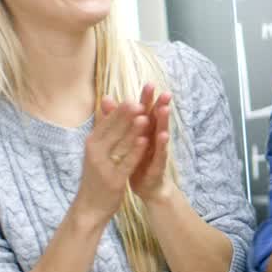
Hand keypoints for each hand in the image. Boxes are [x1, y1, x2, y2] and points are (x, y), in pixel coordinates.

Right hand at [74, 99, 148, 225]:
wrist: (90, 206)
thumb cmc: (97, 174)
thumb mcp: (97, 149)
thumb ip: (104, 126)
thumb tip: (106, 99)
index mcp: (92, 143)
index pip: (106, 123)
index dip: (120, 111)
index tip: (133, 97)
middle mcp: (94, 152)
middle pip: (113, 131)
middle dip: (127, 116)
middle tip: (141, 102)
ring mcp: (102, 166)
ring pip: (119, 144)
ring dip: (132, 130)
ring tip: (145, 117)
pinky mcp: (112, 179)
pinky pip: (125, 162)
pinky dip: (135, 151)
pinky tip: (145, 142)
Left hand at [129, 84, 175, 205]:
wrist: (147, 187)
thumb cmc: (137, 161)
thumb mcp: (126, 140)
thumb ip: (118, 119)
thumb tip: (106, 98)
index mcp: (145, 132)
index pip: (146, 112)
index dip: (148, 99)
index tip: (150, 84)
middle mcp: (154, 139)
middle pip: (157, 119)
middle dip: (160, 105)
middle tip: (165, 92)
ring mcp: (157, 152)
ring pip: (161, 134)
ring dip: (163, 122)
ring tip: (165, 109)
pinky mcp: (158, 165)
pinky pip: (160, 154)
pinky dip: (161, 145)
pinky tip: (162, 136)